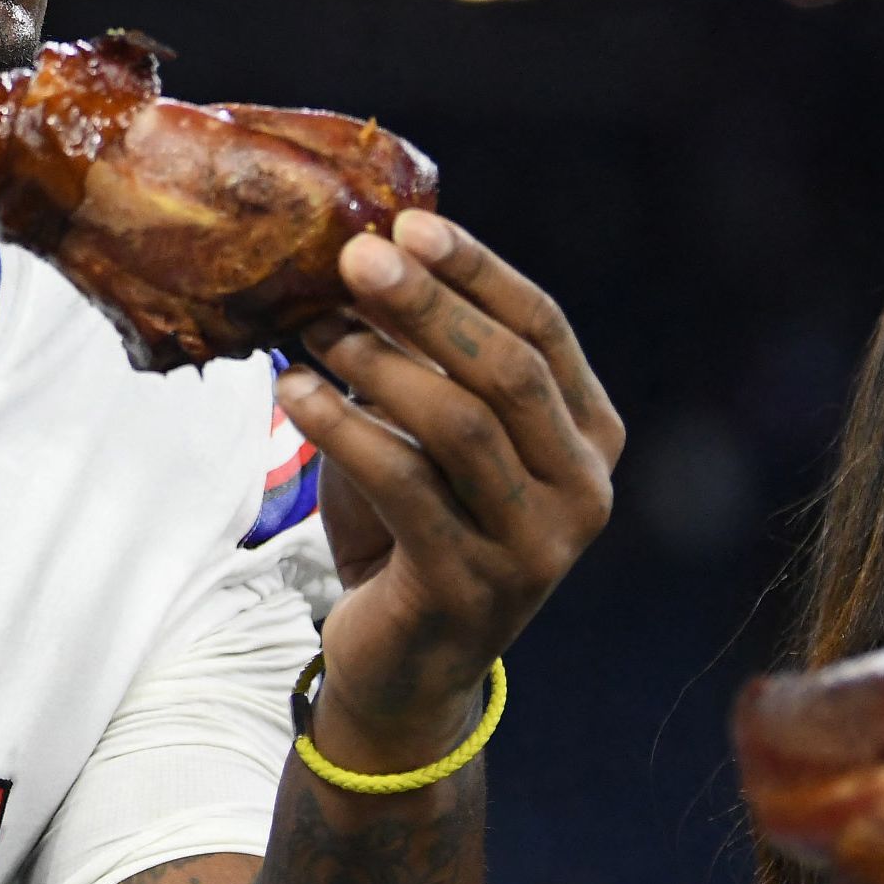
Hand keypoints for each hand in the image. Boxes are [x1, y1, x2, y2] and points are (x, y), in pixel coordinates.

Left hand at [278, 210, 621, 771]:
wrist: (404, 661)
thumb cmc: (417, 522)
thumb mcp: (434, 431)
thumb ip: (428, 356)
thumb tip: (364, 248)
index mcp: (591, 435)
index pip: (544, 328)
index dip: (477, 270)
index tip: (409, 223)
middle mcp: (584, 490)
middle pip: (507, 370)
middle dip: (426, 304)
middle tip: (351, 258)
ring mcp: (537, 548)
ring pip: (459, 425)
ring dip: (375, 363)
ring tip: (309, 329)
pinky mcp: (471, 587)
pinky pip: (404, 485)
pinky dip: (342, 427)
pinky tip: (293, 392)